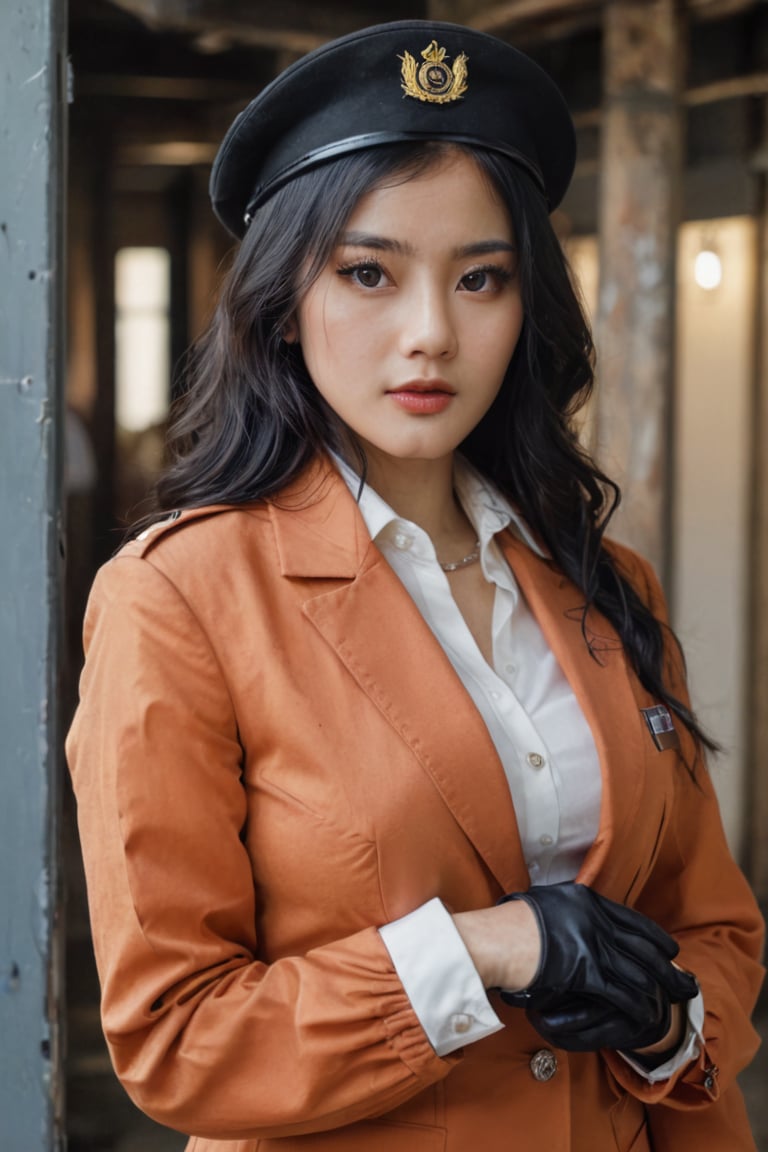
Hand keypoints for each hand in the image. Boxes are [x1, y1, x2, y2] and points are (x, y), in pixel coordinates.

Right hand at [498, 883, 697, 1051]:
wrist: (495, 938)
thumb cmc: (509, 922)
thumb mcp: (544, 902)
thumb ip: (565, 910)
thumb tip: (570, 914)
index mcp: (587, 899)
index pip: (632, 920)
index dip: (656, 938)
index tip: (672, 950)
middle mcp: (595, 919)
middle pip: (642, 947)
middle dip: (668, 968)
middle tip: (687, 983)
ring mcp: (592, 945)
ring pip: (636, 971)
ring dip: (659, 990)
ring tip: (675, 1003)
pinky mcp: (586, 972)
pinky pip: (620, 992)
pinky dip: (636, 1005)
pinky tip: (648, 1016)